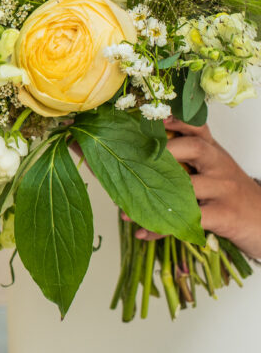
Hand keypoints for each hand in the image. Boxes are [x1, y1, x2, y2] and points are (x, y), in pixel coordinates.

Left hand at [132, 119, 260, 257]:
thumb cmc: (229, 195)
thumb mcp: (212, 171)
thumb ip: (184, 161)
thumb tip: (133, 160)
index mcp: (213, 152)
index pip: (197, 128)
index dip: (174, 120)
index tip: (150, 120)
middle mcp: (219, 165)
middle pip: (195, 147)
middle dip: (162, 152)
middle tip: (131, 163)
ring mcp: (224, 189)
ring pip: (189, 185)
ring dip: (153, 196)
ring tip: (123, 208)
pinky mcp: (226, 214)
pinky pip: (191, 219)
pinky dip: (163, 228)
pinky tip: (143, 232)